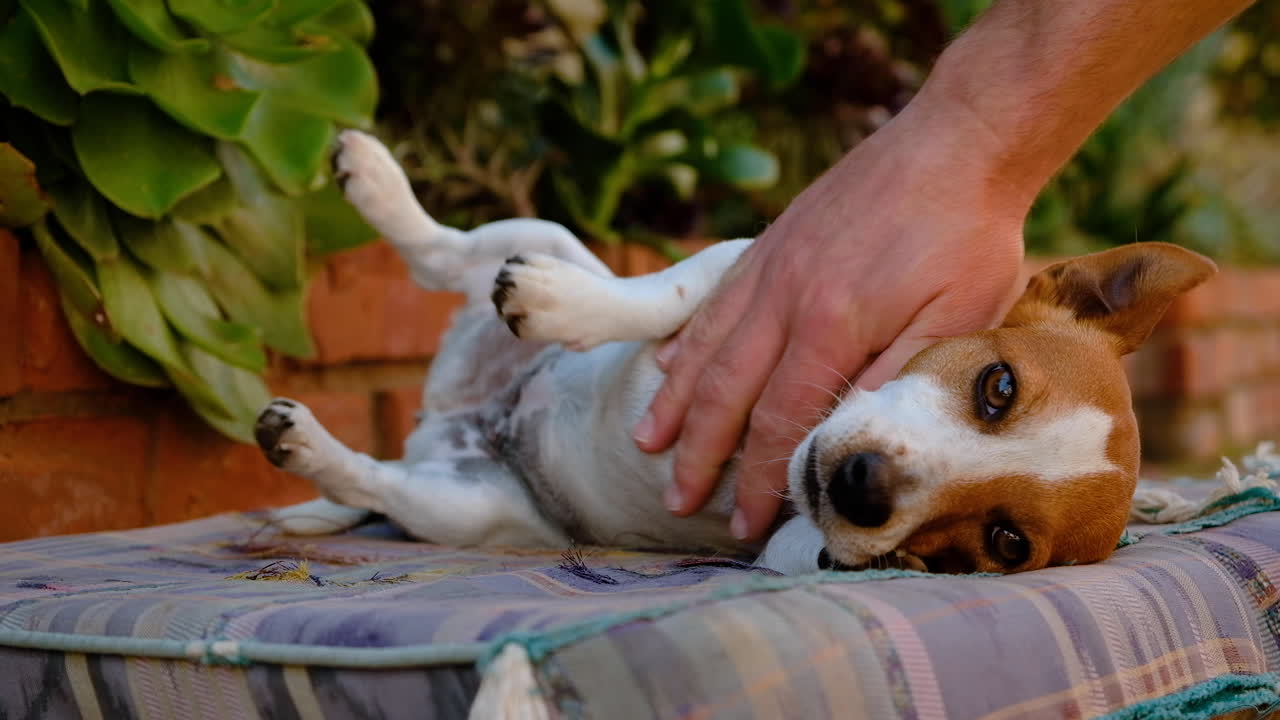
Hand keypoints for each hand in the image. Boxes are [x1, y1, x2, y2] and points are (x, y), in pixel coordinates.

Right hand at [632, 99, 1026, 540]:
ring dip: (675, 401)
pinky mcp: (771, 243)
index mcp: (832, 326)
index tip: (744, 524)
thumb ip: (897, 377)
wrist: (959, 140)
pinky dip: (686, 340)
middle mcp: (785, 299)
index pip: (780, 421)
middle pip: (726, 392)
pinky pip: (715, 301)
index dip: (758, 478)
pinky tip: (666, 364)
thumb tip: (846, 437)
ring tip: (647, 442)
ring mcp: (771, 267)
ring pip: (706, 346)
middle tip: (677, 500)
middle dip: (698, 453)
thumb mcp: (959, 316)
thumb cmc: (970, 234)